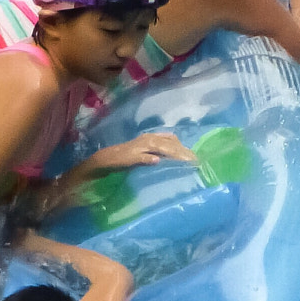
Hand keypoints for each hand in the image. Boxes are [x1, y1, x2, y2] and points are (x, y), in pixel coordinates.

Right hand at [82, 133, 197, 172]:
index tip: (195, 157)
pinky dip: (149, 158)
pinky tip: (156, 161)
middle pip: (168, 143)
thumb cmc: (125, 159)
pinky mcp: (129, 156)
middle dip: (182, 151)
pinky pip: (141, 156)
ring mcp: (138, 147)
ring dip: (171, 153)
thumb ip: (157, 154)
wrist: (103, 161)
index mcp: (150, 138)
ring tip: (184, 161)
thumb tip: (173, 158)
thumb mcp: (144, 156)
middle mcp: (146, 140)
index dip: (183, 147)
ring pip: (158, 147)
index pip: (171, 139)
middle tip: (195, 161)